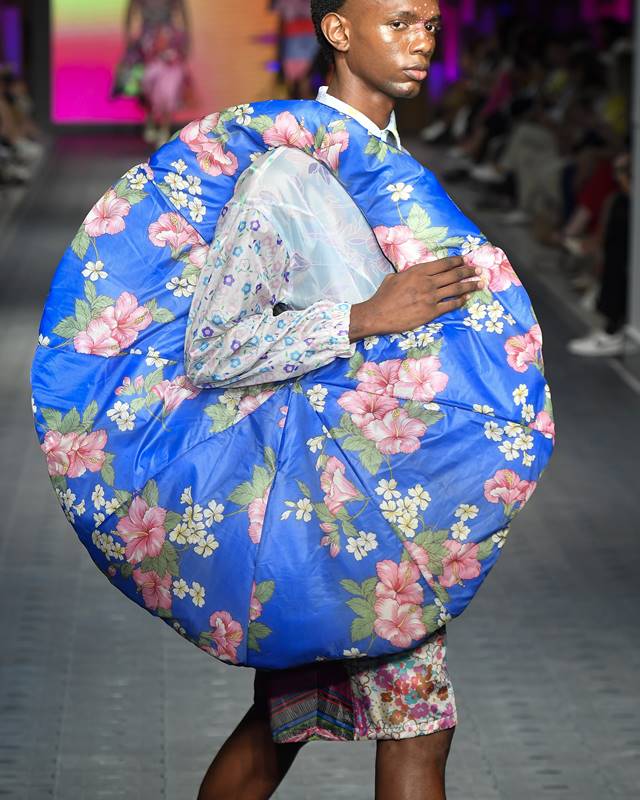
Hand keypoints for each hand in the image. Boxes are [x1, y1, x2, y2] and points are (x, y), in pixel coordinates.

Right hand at [349, 256, 484, 340]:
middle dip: (468, 272)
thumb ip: (408, 274)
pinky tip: (466, 299)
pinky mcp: (431, 312)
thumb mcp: (394, 277)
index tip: (464, 261)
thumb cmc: (383, 296)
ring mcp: (430, 297)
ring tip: (480, 283)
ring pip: (456, 289)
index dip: (457, 261)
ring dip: (470, 285)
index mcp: (418, 271)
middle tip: (478, 270)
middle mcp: (427, 282)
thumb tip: (413, 274)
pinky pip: (450, 305)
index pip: (443, 263)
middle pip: (454, 274)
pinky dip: (460, 301)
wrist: (378, 315)